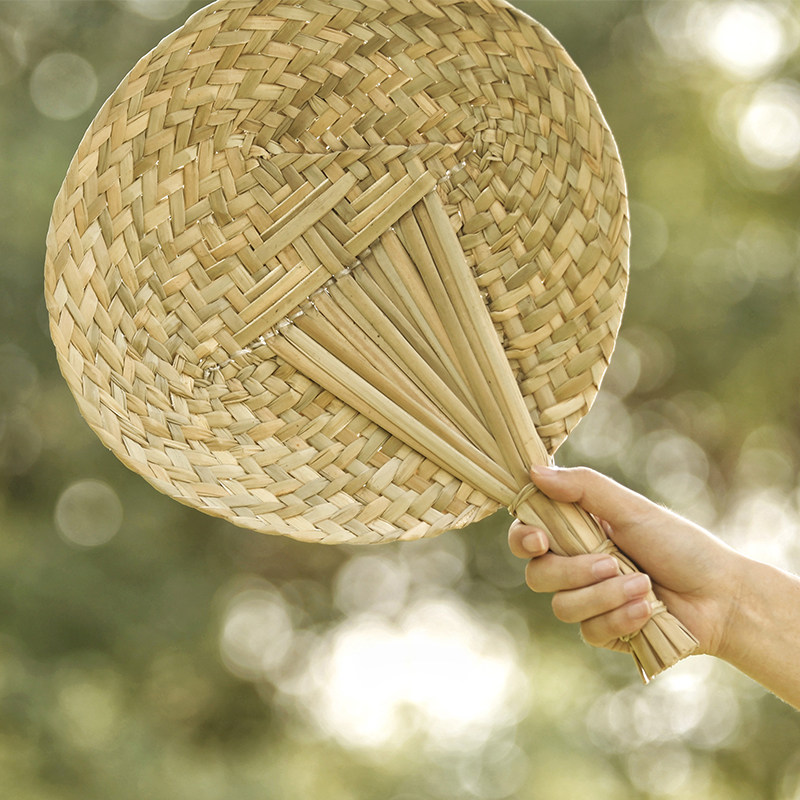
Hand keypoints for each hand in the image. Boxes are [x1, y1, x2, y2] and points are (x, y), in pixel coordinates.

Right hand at [508, 466, 745, 658]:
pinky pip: (589, 631)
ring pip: (562, 606)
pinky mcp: (604, 631)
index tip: (540, 540)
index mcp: (576, 532)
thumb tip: (534, 471)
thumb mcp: (631, 509)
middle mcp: (576, 566)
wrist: (721, 597)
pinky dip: (620, 618)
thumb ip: (583, 488)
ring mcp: (589, 601)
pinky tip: (647, 611)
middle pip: (537, 575)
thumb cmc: (680, 545)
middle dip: (573, 571)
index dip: (523, 539)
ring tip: (643, 586)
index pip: (528, 535)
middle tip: (610, 562)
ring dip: (605, 596)